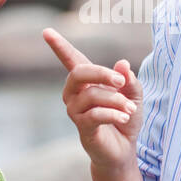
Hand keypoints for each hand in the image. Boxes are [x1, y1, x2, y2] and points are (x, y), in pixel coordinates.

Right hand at [42, 28, 141, 170]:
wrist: (124, 149)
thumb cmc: (125, 118)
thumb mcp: (134, 95)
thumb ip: (129, 80)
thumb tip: (122, 64)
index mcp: (87, 82)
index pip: (71, 60)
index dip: (59, 46)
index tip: (47, 32)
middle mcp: (75, 94)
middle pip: (78, 73)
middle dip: (102, 73)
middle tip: (122, 82)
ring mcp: (76, 111)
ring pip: (91, 95)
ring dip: (115, 100)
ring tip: (130, 108)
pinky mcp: (82, 128)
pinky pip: (95, 114)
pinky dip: (113, 114)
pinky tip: (124, 117)